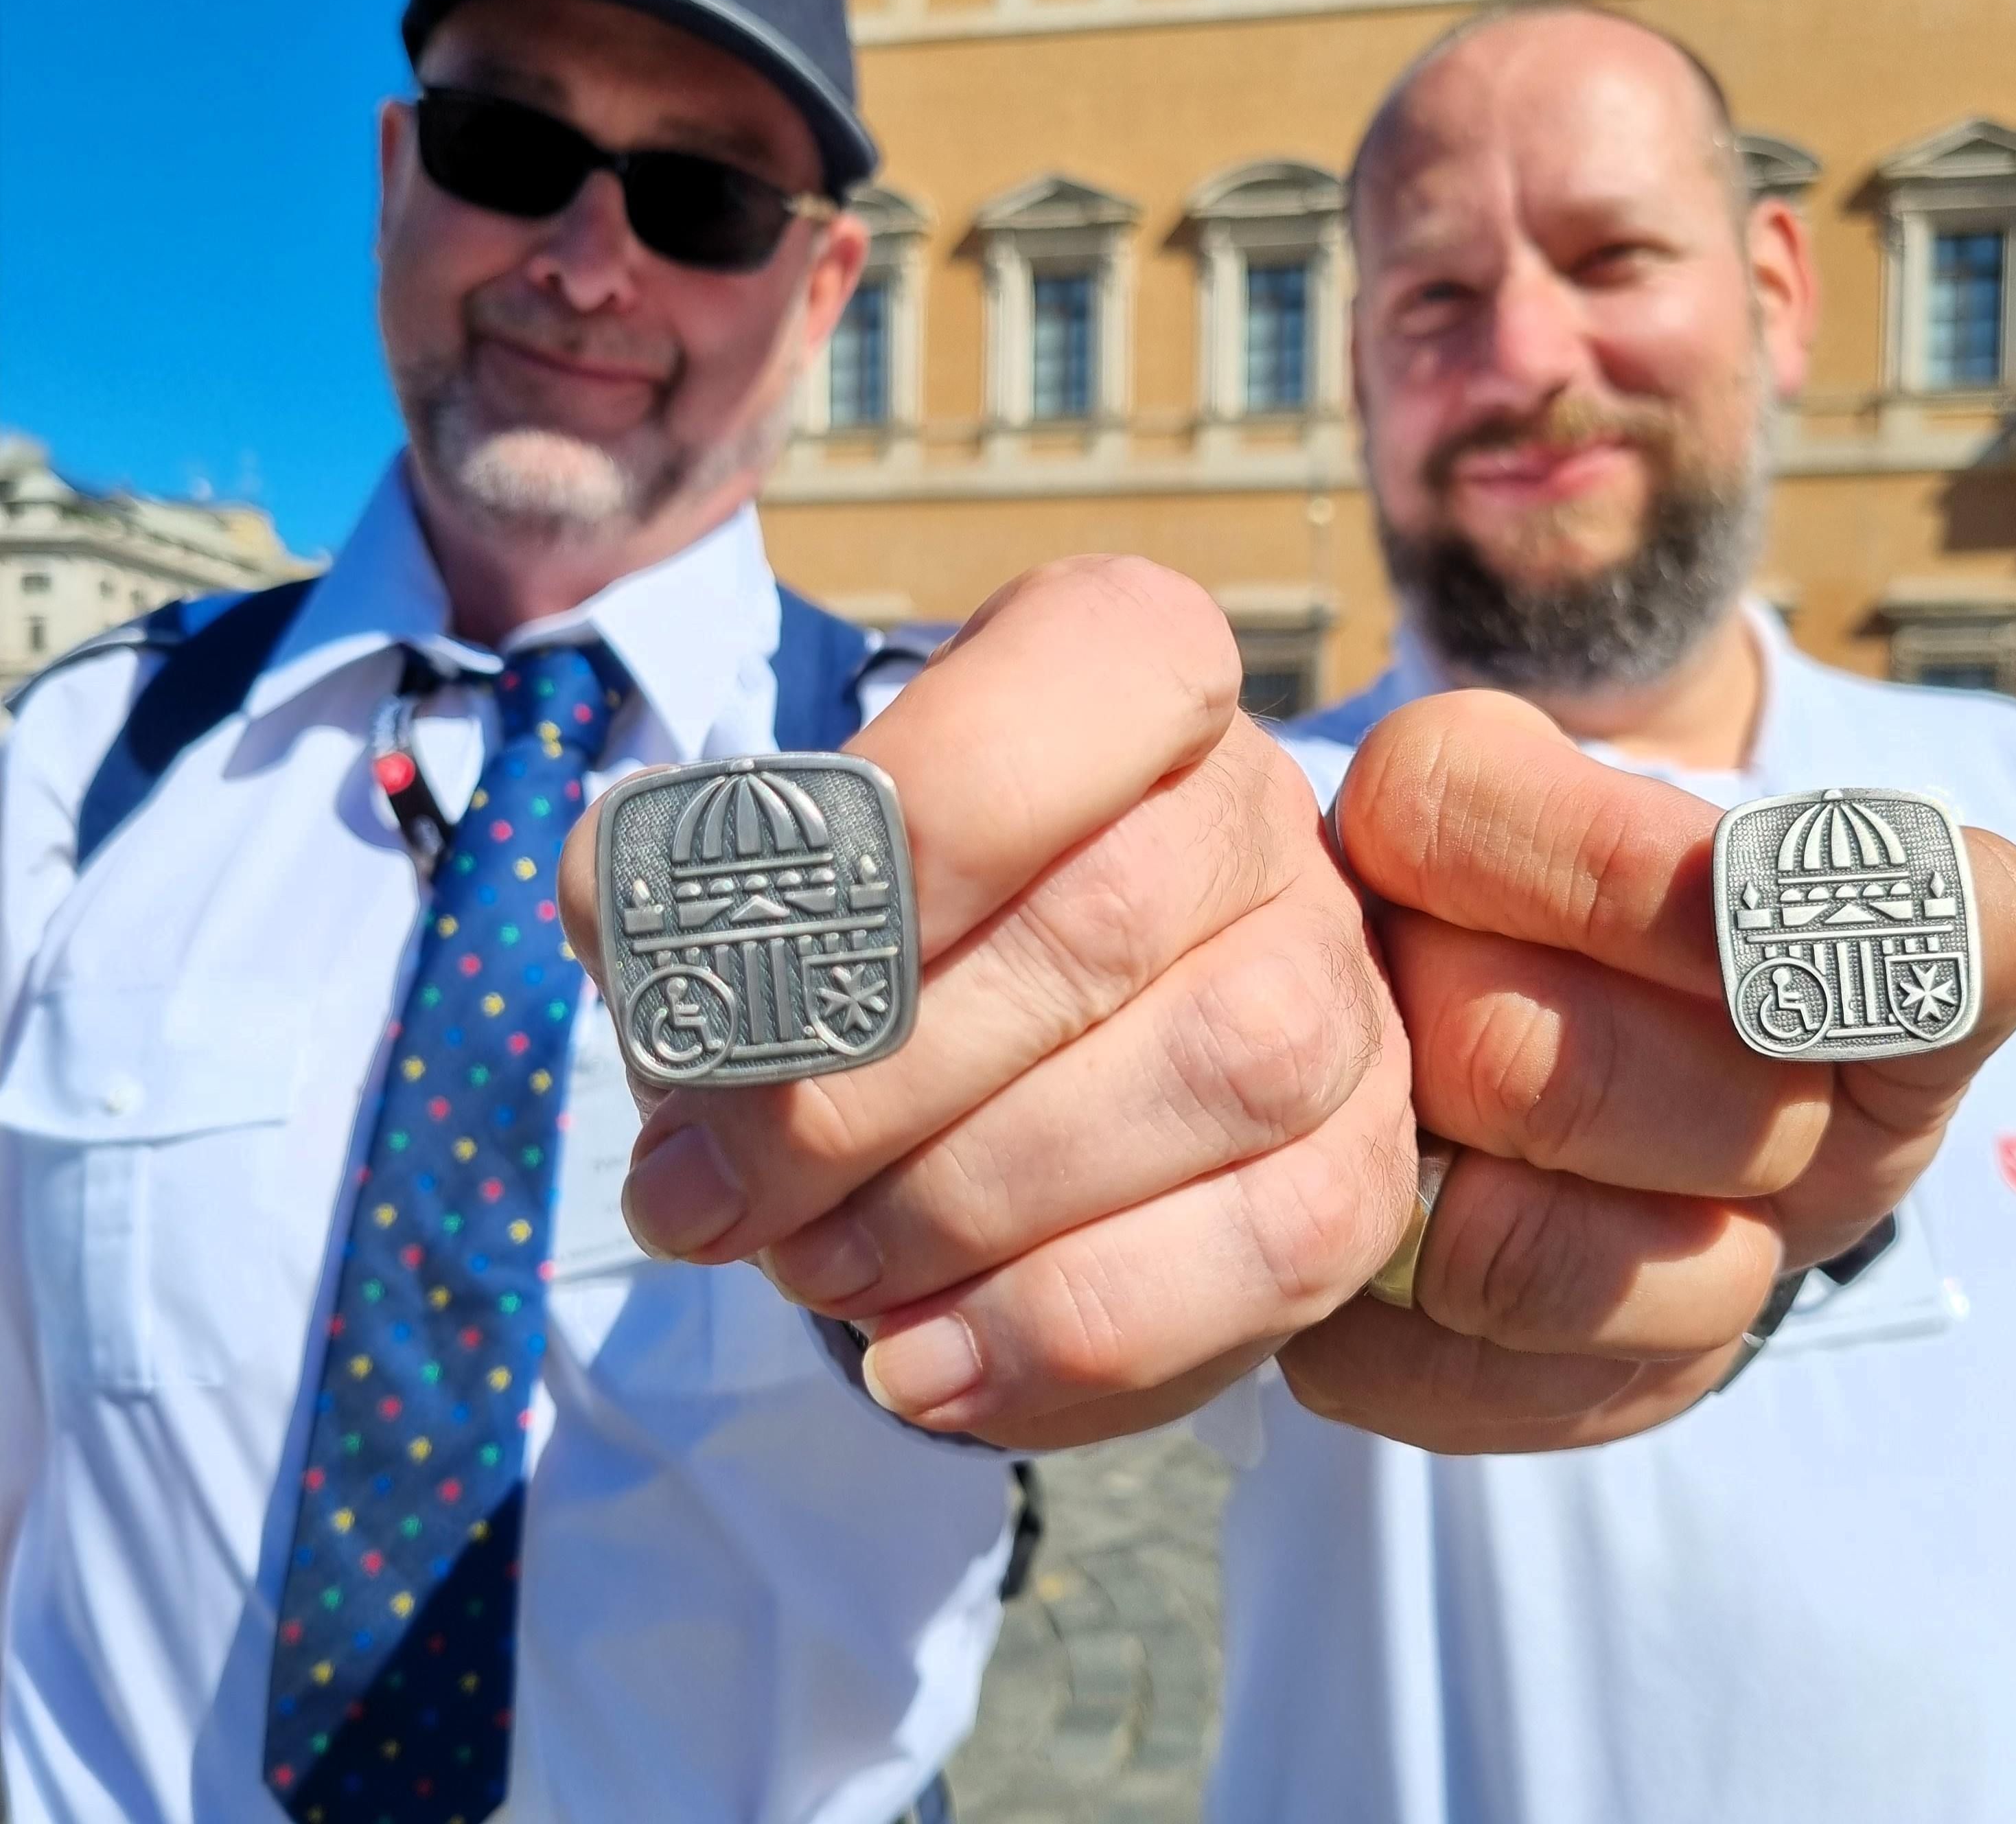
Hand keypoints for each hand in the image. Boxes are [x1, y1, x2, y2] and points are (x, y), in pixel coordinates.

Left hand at [559, 558, 1419, 1449]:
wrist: (1053, 1038)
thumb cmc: (894, 936)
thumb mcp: (775, 866)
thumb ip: (689, 869)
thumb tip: (638, 925)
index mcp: (1130, 668)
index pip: (1083, 675)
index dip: (912, 825)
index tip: (739, 981)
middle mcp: (1255, 805)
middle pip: (1104, 921)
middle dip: (871, 1085)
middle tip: (713, 1193)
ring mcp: (1333, 979)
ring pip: (1215, 1078)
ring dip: (973, 1209)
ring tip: (811, 1270)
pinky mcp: (1358, 1149)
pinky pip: (1274, 1247)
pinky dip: (1077, 1326)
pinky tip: (921, 1366)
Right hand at [1276, 690, 2015, 1452]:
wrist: (1684, 1147)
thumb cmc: (1764, 1024)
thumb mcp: (1869, 946)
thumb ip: (1936, 908)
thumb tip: (1974, 908)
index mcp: (1419, 814)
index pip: (1452, 816)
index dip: (1652, 898)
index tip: (1795, 973)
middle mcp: (1322, 967)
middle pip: (1511, 1062)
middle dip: (1731, 1123)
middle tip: (1784, 1118)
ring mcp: (1303, 1151)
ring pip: (1500, 1250)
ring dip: (1692, 1262)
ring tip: (1719, 1203)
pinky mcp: (1317, 1329)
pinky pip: (1469, 1389)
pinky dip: (1621, 1361)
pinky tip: (1652, 1285)